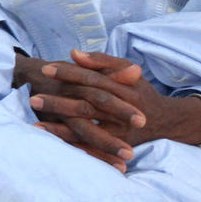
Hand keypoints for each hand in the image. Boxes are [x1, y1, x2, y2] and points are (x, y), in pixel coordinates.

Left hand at [24, 49, 200, 171]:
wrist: (167, 121)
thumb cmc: (141, 92)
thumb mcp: (128, 70)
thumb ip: (102, 61)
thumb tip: (74, 53)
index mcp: (124, 88)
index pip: (92, 79)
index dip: (69, 73)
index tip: (46, 68)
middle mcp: (122, 111)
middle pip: (87, 106)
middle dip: (60, 103)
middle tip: (33, 98)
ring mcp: (120, 132)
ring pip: (88, 130)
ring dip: (61, 130)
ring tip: (36, 126)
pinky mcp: (117, 147)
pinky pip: (92, 149)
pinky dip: (73, 147)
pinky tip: (52, 145)